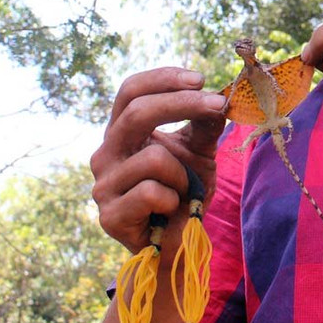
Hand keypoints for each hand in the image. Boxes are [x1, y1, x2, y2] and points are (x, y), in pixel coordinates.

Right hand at [89, 67, 225, 266]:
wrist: (179, 243)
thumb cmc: (186, 192)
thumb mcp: (200, 151)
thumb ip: (205, 123)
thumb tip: (220, 95)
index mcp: (122, 132)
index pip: (131, 91)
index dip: (163, 79)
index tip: (200, 78)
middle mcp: (106, 153)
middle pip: (136, 113)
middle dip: (183, 104)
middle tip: (218, 105)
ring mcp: (103, 185)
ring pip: (154, 158)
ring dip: (184, 174)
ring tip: (183, 190)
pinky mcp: (109, 216)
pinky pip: (152, 193)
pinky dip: (175, 199)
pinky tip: (171, 210)